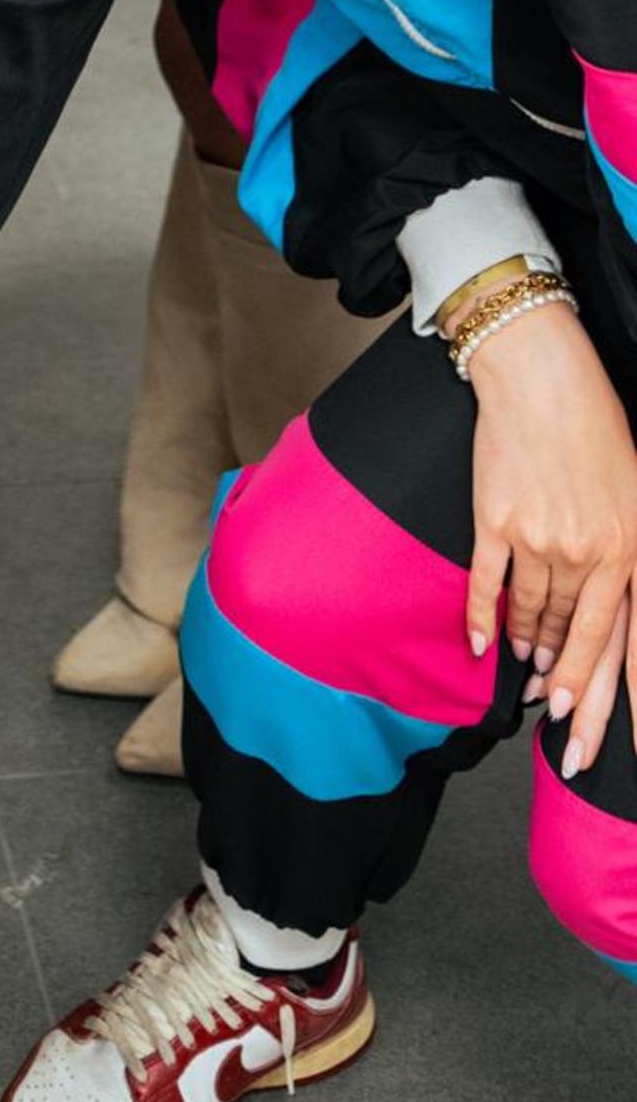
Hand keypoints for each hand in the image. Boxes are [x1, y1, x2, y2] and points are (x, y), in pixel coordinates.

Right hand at [465, 300, 636, 765]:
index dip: (608, 691)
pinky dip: (482, 617)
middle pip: (573, 638)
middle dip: (569, 689)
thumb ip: (626, 550)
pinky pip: (486, 584)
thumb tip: (612, 599)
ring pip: (532, 612)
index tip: (591, 727)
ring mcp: (536, 538)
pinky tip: (480, 643)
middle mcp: (584, 551)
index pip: (622, 638)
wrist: (539, 373)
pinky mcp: (494, 520)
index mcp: (628, 546)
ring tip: (529, 669)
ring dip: (530, 647)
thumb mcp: (635, 492)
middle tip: (561, 726)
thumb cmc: (595, 424)